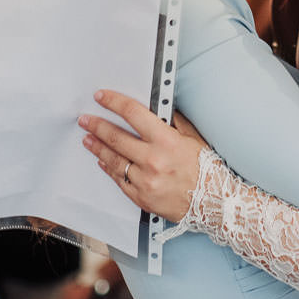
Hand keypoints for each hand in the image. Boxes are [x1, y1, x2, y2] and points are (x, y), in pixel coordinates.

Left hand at [79, 90, 204, 222]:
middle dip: (97, 125)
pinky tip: (103, 161)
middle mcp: (153, 160)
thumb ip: (173, 122)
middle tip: (86, 119)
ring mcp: (145, 180)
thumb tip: (157, 109)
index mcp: (166, 140)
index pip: (133, 114)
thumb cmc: (205, 169)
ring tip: (88, 138)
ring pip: (113, 159)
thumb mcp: (192, 138)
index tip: (102, 97)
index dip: (114, 102)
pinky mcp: (141, 197)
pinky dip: (109, 168)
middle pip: (116, 137)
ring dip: (97, 147)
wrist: (212, 202)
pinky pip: (119, 180)